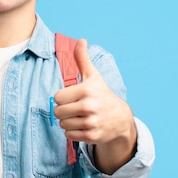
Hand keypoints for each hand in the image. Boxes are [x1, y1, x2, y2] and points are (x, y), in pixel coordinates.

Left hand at [53, 39, 136, 172]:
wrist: (120, 118)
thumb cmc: (102, 94)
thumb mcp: (93, 76)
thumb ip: (82, 59)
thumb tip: (81, 40)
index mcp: (86, 90)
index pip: (57, 97)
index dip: (63, 97)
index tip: (73, 97)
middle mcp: (89, 106)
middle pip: (58, 112)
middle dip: (64, 111)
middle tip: (75, 108)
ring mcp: (91, 122)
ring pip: (62, 125)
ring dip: (68, 122)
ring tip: (79, 117)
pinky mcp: (91, 136)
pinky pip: (69, 135)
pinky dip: (73, 132)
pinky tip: (83, 126)